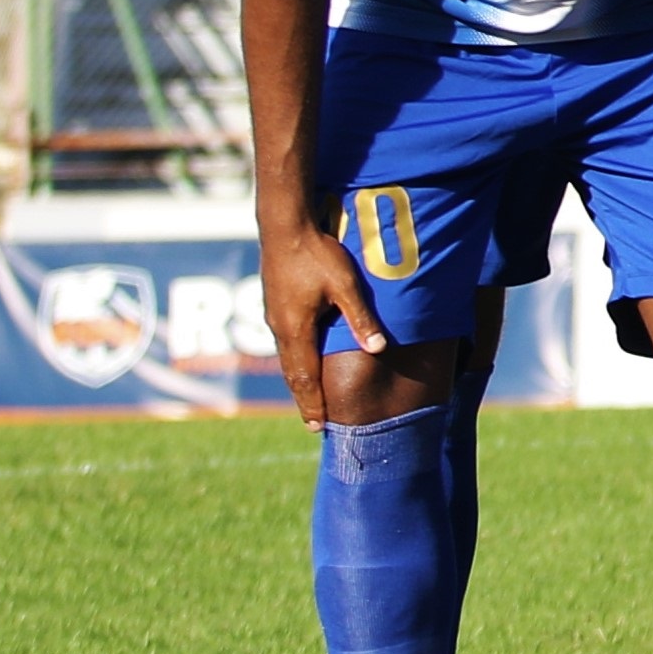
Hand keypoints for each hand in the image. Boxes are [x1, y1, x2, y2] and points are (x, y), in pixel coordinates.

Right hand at [258, 217, 379, 429]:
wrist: (284, 226)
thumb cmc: (317, 254)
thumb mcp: (345, 285)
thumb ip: (360, 317)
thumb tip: (378, 348)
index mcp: (295, 329)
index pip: (304, 376)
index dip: (312, 403)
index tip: (317, 427)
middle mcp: (280, 328)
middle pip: (292, 373)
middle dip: (305, 399)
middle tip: (314, 424)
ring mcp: (274, 316)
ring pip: (287, 358)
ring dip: (299, 381)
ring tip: (309, 399)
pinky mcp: (275, 305)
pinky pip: (285, 342)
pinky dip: (294, 361)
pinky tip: (301, 362)